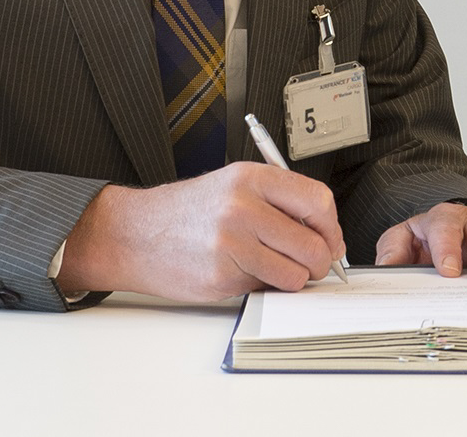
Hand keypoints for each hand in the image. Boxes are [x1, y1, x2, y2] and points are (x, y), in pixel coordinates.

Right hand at [54, 162, 345, 299]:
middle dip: (320, 261)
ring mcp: (231, 244)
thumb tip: (324, 233)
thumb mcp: (234, 185)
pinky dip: (264, 286)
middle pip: (313, 244)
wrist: (135, 233)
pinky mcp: (221, 277)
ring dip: (294, 279)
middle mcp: (243, 207)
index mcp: (252, 178)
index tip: (331, 239)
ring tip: (278, 269)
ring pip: (294, 274)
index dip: (331, 227)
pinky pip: (264, 288)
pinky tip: (245, 273)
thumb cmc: (189, 210)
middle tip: (313, 265)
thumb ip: (278, 201)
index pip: (318, 202)